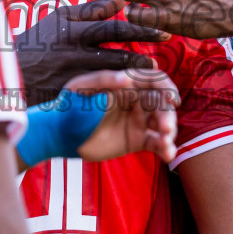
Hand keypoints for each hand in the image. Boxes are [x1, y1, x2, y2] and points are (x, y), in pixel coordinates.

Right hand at [15, 0, 168, 103]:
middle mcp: (72, 45)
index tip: (161, 22)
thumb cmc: (38, 43)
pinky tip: (136, 91)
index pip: (110, 19)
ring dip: (136, 68)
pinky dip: (120, 90)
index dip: (139, 22)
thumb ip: (93, 9)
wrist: (10, 75)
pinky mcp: (70, 91)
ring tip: (154, 70)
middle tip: (167, 38)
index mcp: (71, 24)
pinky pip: (101, 90)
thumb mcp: (61, 20)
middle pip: (115, 40)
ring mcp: (71, 69)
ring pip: (112, 68)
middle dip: (144, 38)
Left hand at [63, 69, 179, 164]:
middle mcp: (136, 102)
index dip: (167, 87)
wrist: (60, 134)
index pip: (153, 81)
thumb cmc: (69, 104)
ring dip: (170, 133)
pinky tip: (167, 155)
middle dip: (168, 115)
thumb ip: (103, 79)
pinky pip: (156, 143)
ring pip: (162, 124)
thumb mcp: (81, 87)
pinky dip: (165, 149)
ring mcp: (137, 122)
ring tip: (165, 144)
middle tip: (165, 128)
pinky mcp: (136, 141)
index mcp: (126, 85)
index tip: (172, 99)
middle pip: (161, 105)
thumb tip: (127, 78)